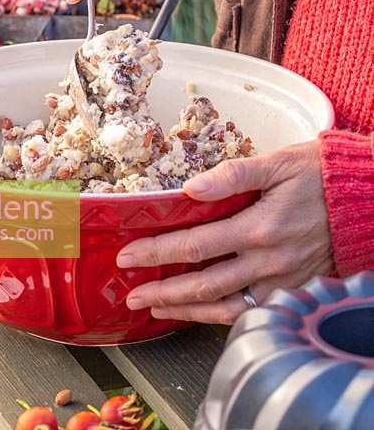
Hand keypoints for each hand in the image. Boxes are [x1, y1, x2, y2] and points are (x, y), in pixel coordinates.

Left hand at [117, 139, 332, 323]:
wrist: (363, 198)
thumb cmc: (318, 174)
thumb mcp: (276, 163)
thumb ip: (232, 175)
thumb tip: (191, 187)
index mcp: (259, 226)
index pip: (195, 245)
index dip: (157, 252)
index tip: (129, 256)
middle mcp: (269, 260)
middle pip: (204, 284)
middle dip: (163, 291)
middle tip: (132, 294)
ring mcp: (283, 280)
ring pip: (227, 307)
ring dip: (188, 311)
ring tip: (157, 311)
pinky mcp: (294, 289)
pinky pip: (254, 312)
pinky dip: (224, 318)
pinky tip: (203, 313)